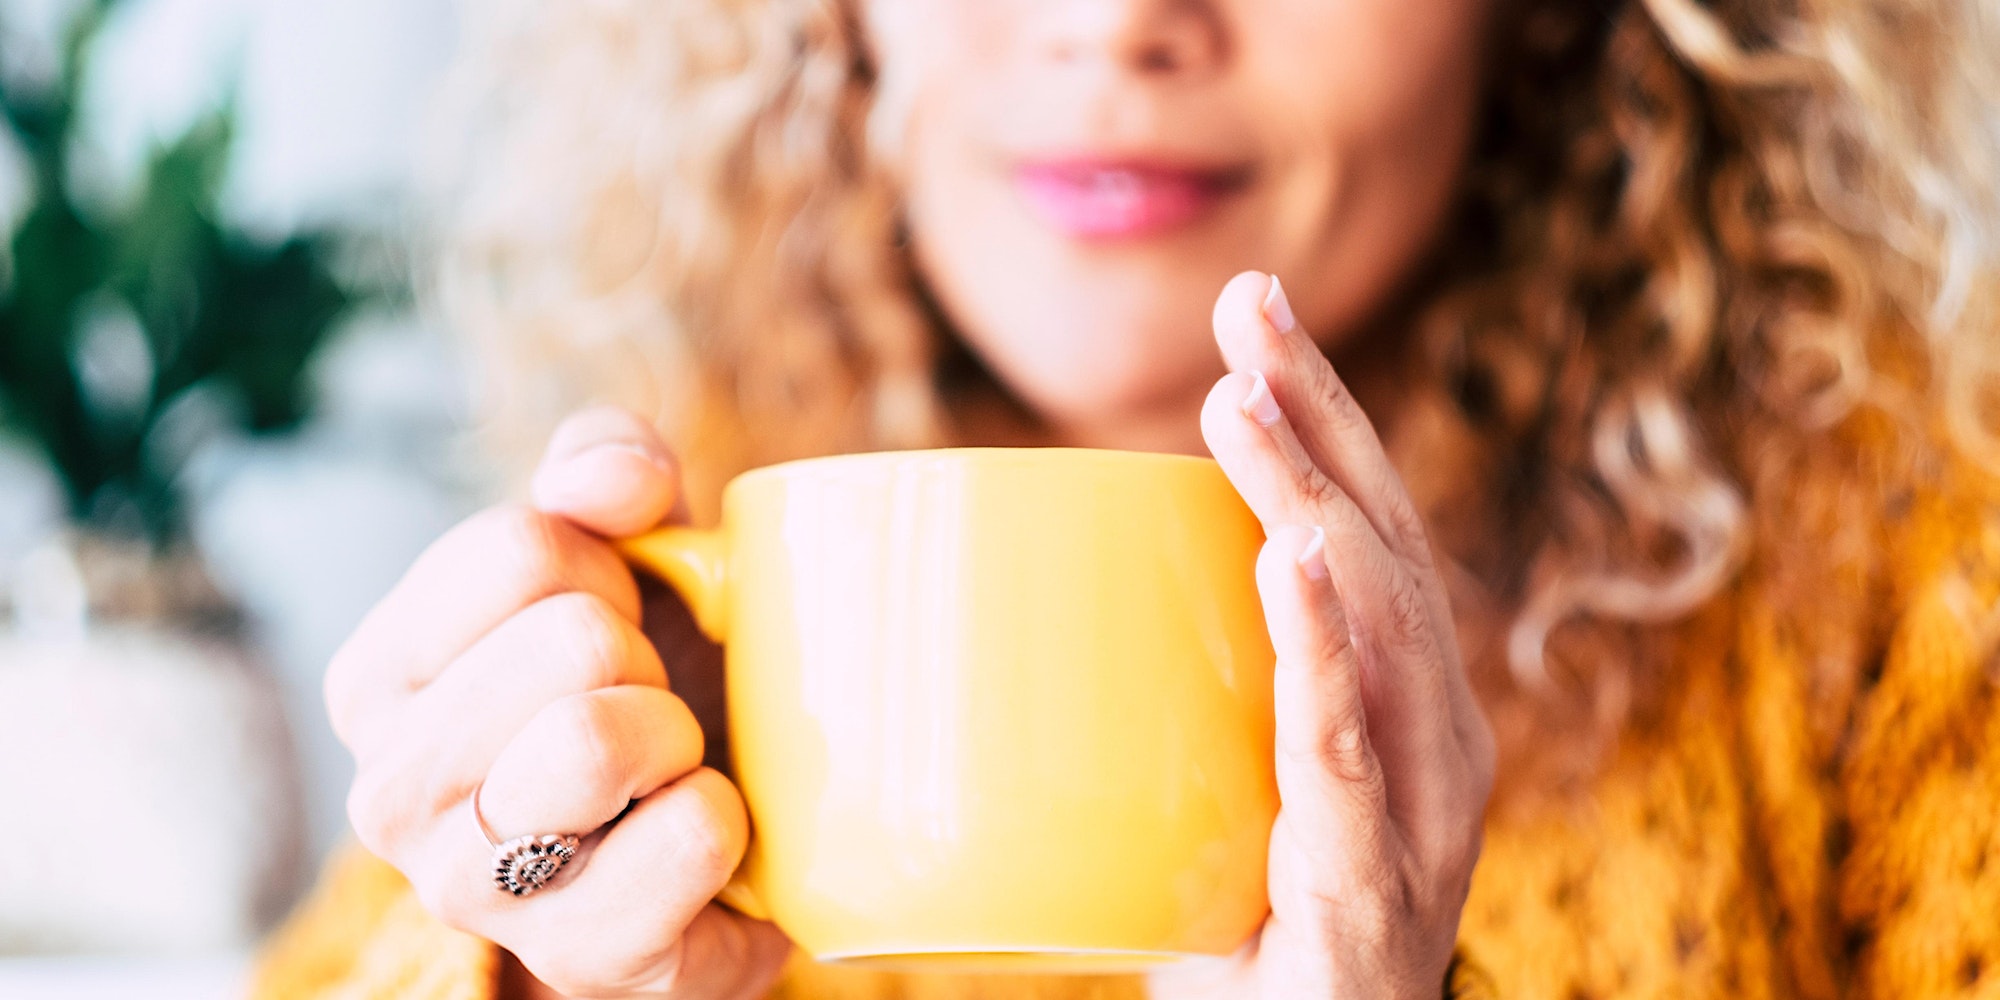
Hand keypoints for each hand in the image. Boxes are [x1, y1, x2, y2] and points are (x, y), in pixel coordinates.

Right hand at [327, 406, 791, 998]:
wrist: (698, 855)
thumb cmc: (638, 686)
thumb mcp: (617, 555)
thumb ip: (601, 470)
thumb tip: (621, 478)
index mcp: (376, 677)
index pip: (518, 546)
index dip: (607, 566)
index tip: (611, 619)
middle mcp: (391, 793)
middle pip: (573, 639)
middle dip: (644, 653)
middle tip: (645, 700)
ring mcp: (475, 890)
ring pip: (602, 740)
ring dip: (679, 733)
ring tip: (667, 763)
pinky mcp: (582, 958)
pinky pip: (691, 837)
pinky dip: (730, 817)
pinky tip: (703, 834)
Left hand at [1152, 273, 1494, 998]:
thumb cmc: (1243, 946)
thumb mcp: (1211, 797)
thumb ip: (1165, 707)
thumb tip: (1009, 612)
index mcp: (1406, 708)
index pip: (1373, 536)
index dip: (1329, 419)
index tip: (1258, 315)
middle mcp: (1437, 745)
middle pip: (1386, 550)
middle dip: (1321, 419)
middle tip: (1249, 307)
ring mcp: (1420, 818)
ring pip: (1380, 631)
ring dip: (1309, 502)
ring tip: (1242, 405)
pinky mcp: (1373, 894)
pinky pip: (1349, 759)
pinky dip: (1323, 656)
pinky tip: (1297, 566)